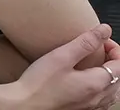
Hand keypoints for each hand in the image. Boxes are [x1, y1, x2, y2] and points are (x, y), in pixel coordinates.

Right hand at [0, 24, 119, 109]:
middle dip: (114, 60)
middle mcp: (98, 97)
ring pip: (114, 90)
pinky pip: (104, 100)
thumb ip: (85, 42)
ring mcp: (91, 106)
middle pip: (119, 76)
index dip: (114, 47)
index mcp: (97, 83)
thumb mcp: (61, 57)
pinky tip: (92, 84)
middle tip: (99, 48)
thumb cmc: (38, 84)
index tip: (101, 39)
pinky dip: (104, 88)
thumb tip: (104, 30)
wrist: (23, 105)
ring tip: (97, 65)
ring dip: (111, 75)